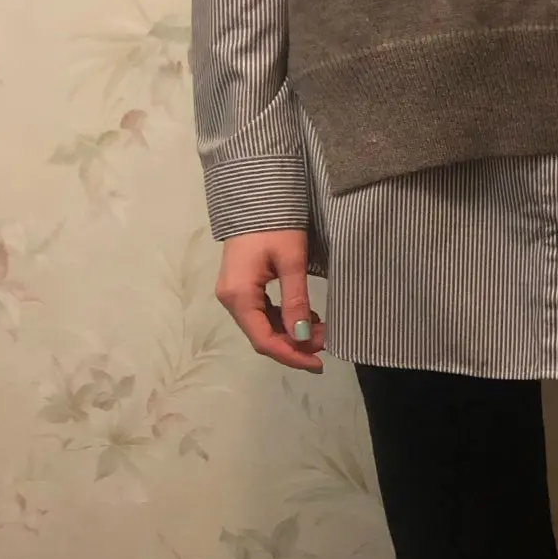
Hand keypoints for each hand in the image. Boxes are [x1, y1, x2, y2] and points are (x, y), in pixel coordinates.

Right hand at [217, 230, 324, 373]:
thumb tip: (302, 337)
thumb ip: (296, 301)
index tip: (319, 363)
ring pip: (263, 326)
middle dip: (295, 344)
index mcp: (238, 295)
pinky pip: (263, 312)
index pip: (263, 340)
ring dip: (292, 333)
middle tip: (327, 342)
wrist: (256, 195)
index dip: (291, 355)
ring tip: (322, 329)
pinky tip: (307, 317)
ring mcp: (234, 293)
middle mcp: (230, 299)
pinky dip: (285, 319)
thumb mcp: (291, 261)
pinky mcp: (243, 286)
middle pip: (262, 336)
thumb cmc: (275, 223)